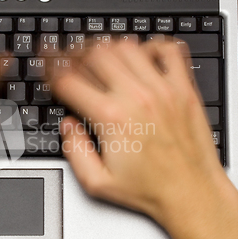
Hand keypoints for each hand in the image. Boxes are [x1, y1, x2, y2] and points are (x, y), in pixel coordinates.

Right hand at [53, 40, 230, 224]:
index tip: (45, 62)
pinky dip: (151, 45)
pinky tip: (141, 54)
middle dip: (74, 52)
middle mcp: (136, 97)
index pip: (69, 81)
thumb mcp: (98, 183)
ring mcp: (163, 89)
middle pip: (94, 55)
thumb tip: (68, 125)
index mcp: (111, 119)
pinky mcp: (184, 89)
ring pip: (126, 47)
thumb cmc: (149, 190)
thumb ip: (75, 151)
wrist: (192, 193)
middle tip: (67, 57)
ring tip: (97, 54)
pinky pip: (169, 50)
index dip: (50, 68)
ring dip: (106, 47)